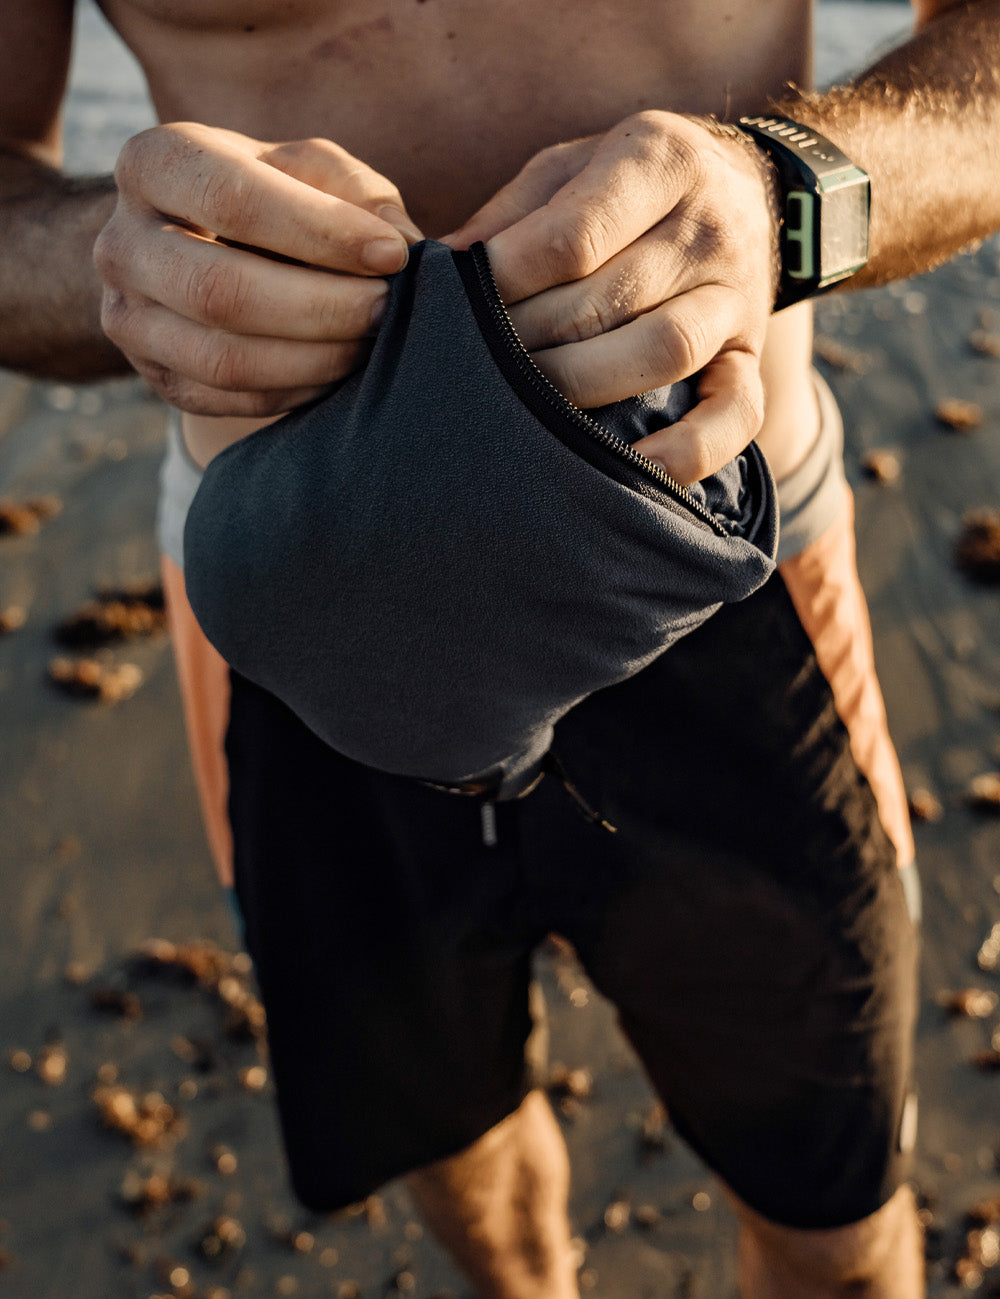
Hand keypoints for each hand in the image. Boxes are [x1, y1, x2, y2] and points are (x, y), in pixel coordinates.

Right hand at [94, 123, 421, 415]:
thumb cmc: (278, 200)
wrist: (217, 253)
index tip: (391, 254)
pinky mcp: (156, 379)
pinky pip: (232, 400)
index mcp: (156, 163)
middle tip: (385, 309)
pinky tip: (337, 370)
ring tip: (370, 342)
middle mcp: (121, 242)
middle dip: (322, 307)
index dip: (321, 232)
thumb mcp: (312, 172)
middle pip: (222, 291)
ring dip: (315, 358)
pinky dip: (298, 391)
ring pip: (224, 359)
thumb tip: (400, 244)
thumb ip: (357, 194)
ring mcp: (128, 319)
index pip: (233, 198)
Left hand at [445, 112, 778, 484]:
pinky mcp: (749, 359)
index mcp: (661, 161)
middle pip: (608, 301)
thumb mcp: (570, 167)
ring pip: (662, 351)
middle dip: (528, 337)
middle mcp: (708, 229)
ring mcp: (736, 300)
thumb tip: (441, 264)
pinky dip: (691, 449)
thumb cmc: (629, 187)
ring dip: (582, 384)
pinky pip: (737, 414)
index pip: (574, 235)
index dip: (508, 277)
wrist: (750, 193)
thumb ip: (511, 213)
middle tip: (475, 358)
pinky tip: (639, 469)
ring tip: (526, 401)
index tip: (460, 298)